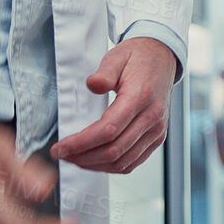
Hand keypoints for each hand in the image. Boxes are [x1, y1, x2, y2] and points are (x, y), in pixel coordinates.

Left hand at [51, 38, 177, 173]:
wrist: (162, 57)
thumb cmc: (138, 57)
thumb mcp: (117, 56)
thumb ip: (104, 72)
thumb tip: (92, 84)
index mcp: (141, 96)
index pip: (108, 130)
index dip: (80, 144)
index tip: (61, 148)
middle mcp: (152, 116)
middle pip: (114, 150)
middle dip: (82, 157)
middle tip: (62, 154)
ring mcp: (157, 129)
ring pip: (123, 162)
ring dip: (94, 165)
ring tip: (75, 159)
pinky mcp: (157, 137)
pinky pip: (133, 162)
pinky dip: (111, 167)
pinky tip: (95, 161)